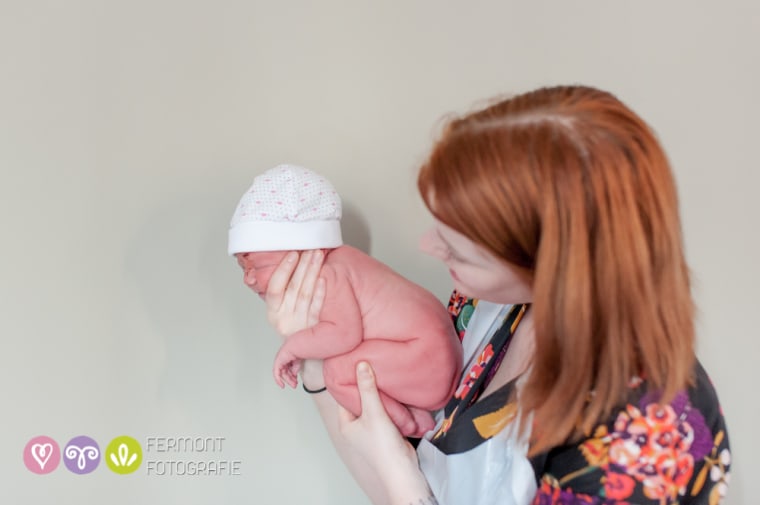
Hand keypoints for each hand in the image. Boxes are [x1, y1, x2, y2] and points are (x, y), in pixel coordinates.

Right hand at [265, 249, 325, 337]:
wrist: (305, 353)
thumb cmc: (295, 326)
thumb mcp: (282, 311)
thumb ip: (282, 292)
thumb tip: (288, 262)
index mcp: (273, 314)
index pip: (275, 288)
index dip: (283, 269)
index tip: (292, 254)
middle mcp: (284, 320)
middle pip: (292, 288)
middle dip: (302, 265)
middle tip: (310, 249)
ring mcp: (300, 324)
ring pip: (305, 294)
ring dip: (312, 272)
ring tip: (318, 256)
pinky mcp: (315, 328)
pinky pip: (317, 307)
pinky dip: (320, 292)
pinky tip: (324, 278)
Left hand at [273, 348, 299, 388]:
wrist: (295, 347)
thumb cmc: (297, 351)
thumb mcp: (297, 363)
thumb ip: (295, 368)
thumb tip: (294, 374)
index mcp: (287, 359)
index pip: (288, 369)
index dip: (292, 376)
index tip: (295, 381)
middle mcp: (282, 360)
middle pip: (285, 373)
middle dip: (290, 380)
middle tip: (294, 385)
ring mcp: (279, 362)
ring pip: (282, 374)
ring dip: (288, 380)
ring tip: (293, 385)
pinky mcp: (277, 363)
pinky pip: (276, 374)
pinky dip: (278, 380)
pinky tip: (281, 385)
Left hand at [338, 362, 431, 503]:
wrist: (402, 468)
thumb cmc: (382, 446)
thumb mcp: (373, 412)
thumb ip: (368, 388)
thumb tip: (361, 365)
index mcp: (346, 424)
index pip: (344, 397)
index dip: (350, 382)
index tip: (356, 365)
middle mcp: (356, 427)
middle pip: (359, 400)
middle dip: (366, 386)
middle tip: (371, 367)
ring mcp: (371, 430)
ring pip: (373, 406)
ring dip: (379, 395)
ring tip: (382, 375)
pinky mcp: (385, 431)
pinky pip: (385, 412)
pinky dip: (389, 404)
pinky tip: (394, 393)